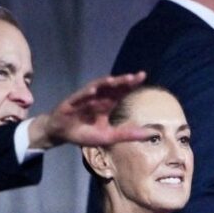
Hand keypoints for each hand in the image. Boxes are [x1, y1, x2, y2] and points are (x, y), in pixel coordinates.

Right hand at [29, 72, 152, 148]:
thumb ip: (128, 134)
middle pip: (111, 87)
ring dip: (104, 84)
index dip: (131, 84)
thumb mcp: (109, 136)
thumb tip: (151, 134)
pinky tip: (93, 91)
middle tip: (134, 77)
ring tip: (115, 80)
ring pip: (96, 88)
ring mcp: (84, 98)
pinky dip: (86, 94)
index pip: (121, 91)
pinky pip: (79, 97)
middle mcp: (97, 97)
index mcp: (107, 103)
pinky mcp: (71, 102)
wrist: (62, 134)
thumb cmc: (85, 133)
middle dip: (121, 81)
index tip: (143, 76)